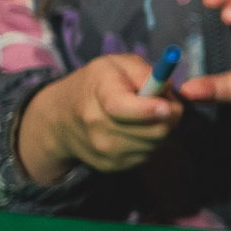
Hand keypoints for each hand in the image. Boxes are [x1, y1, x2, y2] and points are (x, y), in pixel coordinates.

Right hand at [16, 54, 181, 182]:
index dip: (148, 109)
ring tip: (146, 115)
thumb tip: (166, 87)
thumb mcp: (116, 64)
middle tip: (166, 102)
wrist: (60, 119)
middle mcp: (97, 126)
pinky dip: (150, 142)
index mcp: (99, 94)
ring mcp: (104, 150)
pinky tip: (136, 129)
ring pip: (156, 144)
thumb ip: (143, 72)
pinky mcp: (111, 166)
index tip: (167, 106)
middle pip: (153, 130)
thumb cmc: (96, 85)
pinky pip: (147, 155)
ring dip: (161, 128)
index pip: (122, 107)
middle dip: (170, 115)